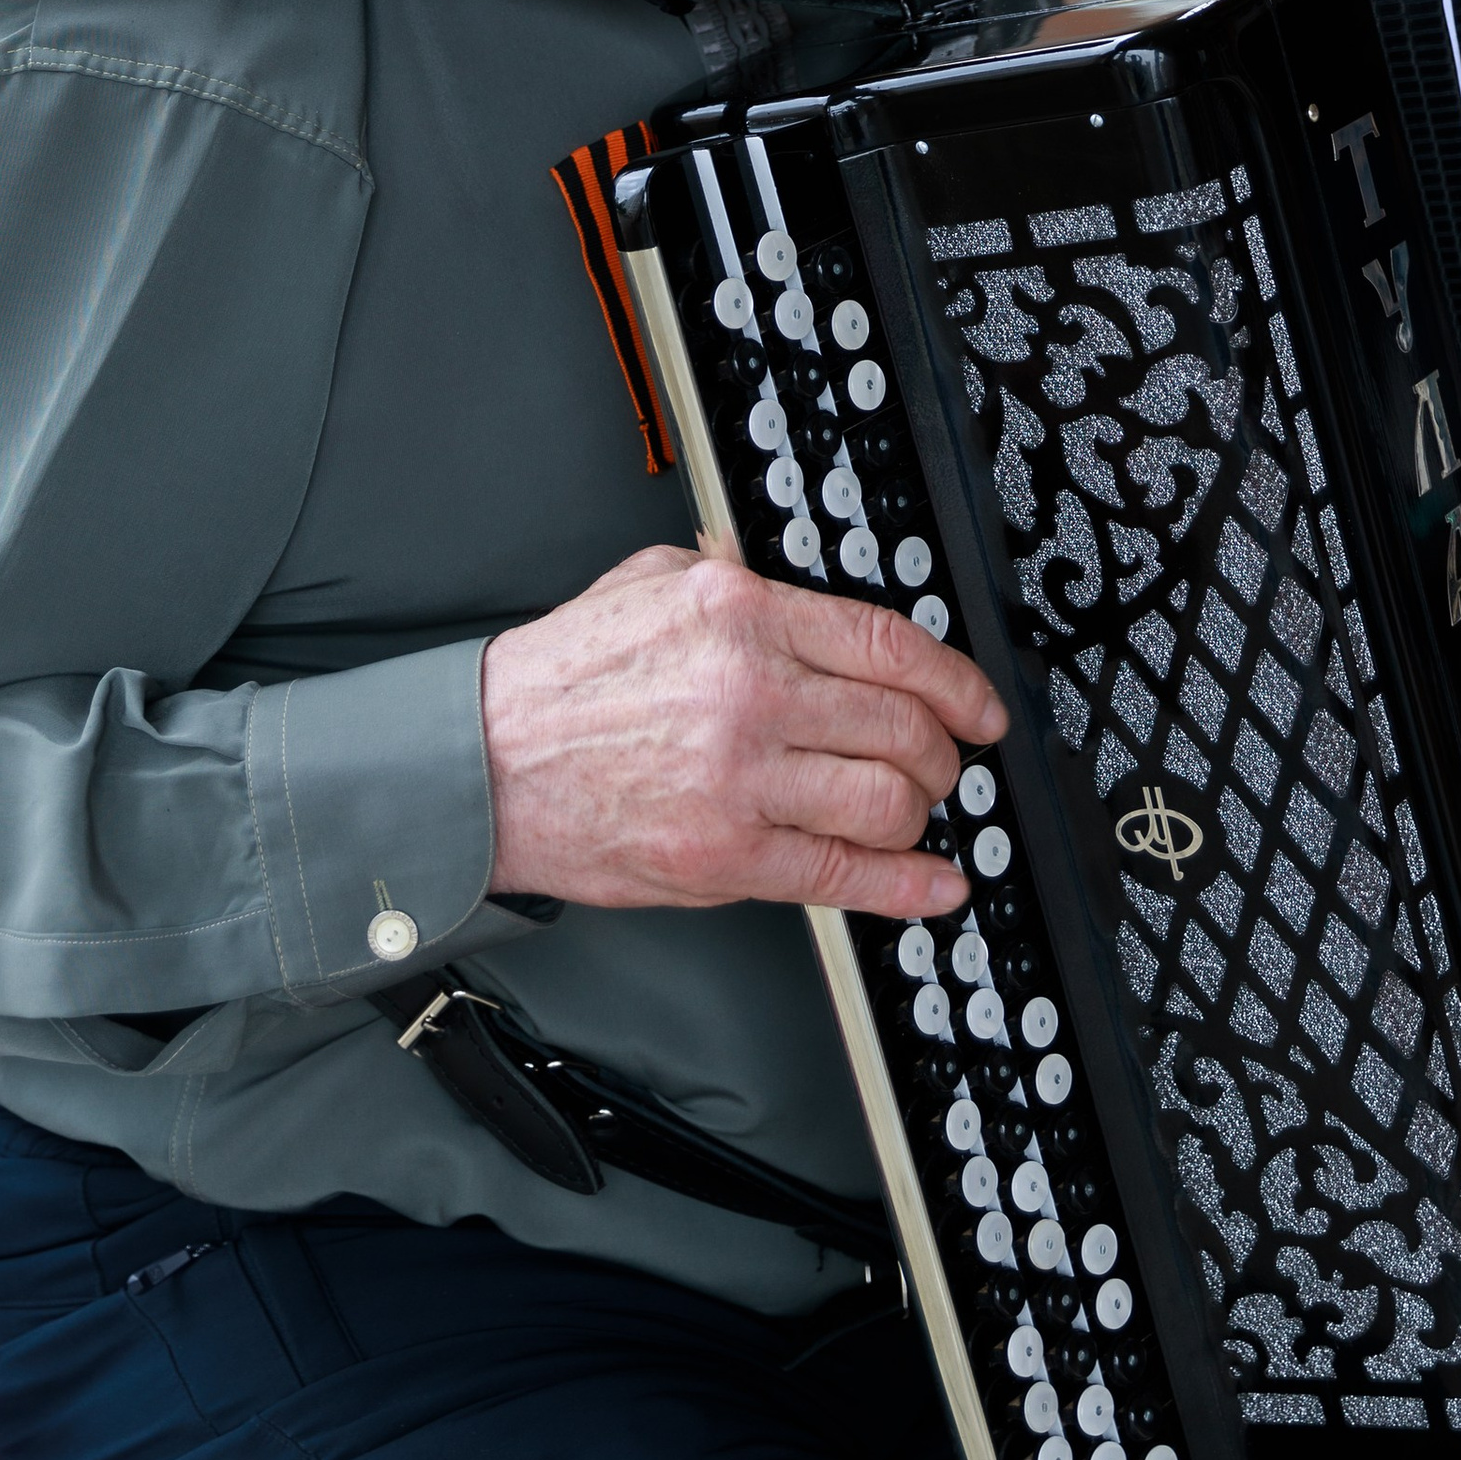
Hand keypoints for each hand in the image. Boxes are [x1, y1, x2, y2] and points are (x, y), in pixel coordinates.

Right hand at [481, 544, 1005, 915]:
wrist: (481, 765)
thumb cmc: (557, 681)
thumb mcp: (648, 582)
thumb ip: (729, 571)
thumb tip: (787, 577)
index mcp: (740, 613)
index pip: (890, 644)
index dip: (957, 681)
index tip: (978, 705)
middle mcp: (750, 691)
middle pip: (904, 726)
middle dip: (944, 752)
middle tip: (945, 762)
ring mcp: (740, 779)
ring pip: (888, 801)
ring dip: (923, 813)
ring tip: (916, 813)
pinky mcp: (724, 857)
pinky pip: (843, 875)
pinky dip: (906, 887)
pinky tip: (931, 886)